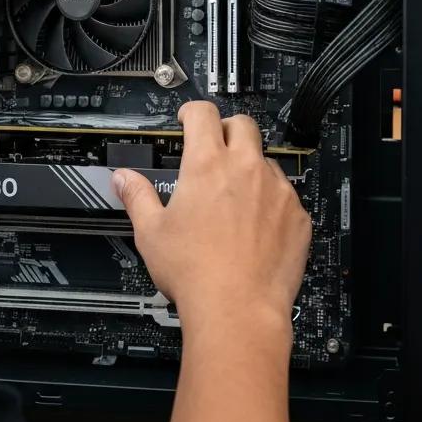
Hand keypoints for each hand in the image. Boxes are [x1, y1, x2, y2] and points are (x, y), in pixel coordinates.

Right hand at [113, 101, 311, 329]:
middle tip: (215, 148)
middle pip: (243, 125)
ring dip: (251, 168)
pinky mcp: (297, 216)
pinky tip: (255, 226)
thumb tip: (124, 179)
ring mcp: (277, 191)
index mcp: (207, 165)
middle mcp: (246, 170)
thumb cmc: (195, 273)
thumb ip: (137, 196)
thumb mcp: (151, 231)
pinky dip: (271, 201)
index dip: (193, 111)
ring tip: (234, 198)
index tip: (189, 118)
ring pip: (266, 161)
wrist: (238, 310)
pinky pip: (286, 195)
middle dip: (227, 129)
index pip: (203, 114)